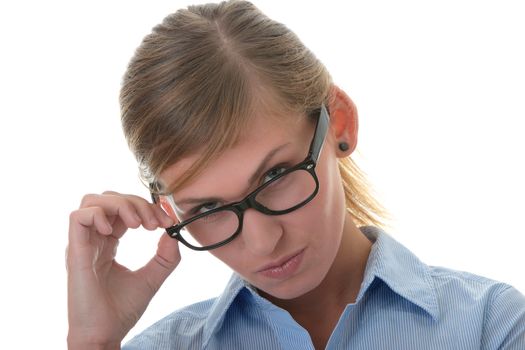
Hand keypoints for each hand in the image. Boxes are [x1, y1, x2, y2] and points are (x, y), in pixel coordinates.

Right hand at [66, 191, 179, 348]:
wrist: (105, 334)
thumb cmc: (121, 310)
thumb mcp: (152, 277)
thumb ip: (166, 256)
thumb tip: (174, 232)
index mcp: (110, 242)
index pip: (125, 209)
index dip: (148, 208)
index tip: (168, 222)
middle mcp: (95, 239)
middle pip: (110, 198)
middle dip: (138, 203)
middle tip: (155, 223)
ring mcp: (84, 244)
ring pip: (92, 201)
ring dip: (120, 204)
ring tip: (137, 225)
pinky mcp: (75, 251)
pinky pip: (77, 217)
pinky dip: (98, 215)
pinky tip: (114, 232)